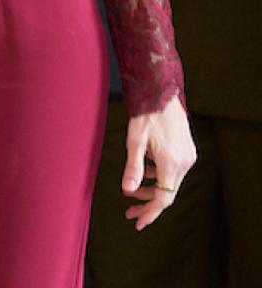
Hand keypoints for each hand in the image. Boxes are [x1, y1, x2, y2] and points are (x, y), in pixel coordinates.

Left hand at [121, 93, 195, 229]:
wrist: (162, 93)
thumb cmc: (145, 114)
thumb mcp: (134, 140)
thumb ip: (133, 167)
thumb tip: (127, 190)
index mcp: (171, 163)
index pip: (163, 199)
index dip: (150, 212)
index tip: (137, 222)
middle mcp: (184, 163)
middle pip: (167, 193)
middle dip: (147, 203)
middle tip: (129, 210)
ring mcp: (188, 157)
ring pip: (171, 183)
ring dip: (152, 189)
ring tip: (132, 192)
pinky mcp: (188, 151)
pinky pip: (174, 171)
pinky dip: (159, 175)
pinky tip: (145, 171)